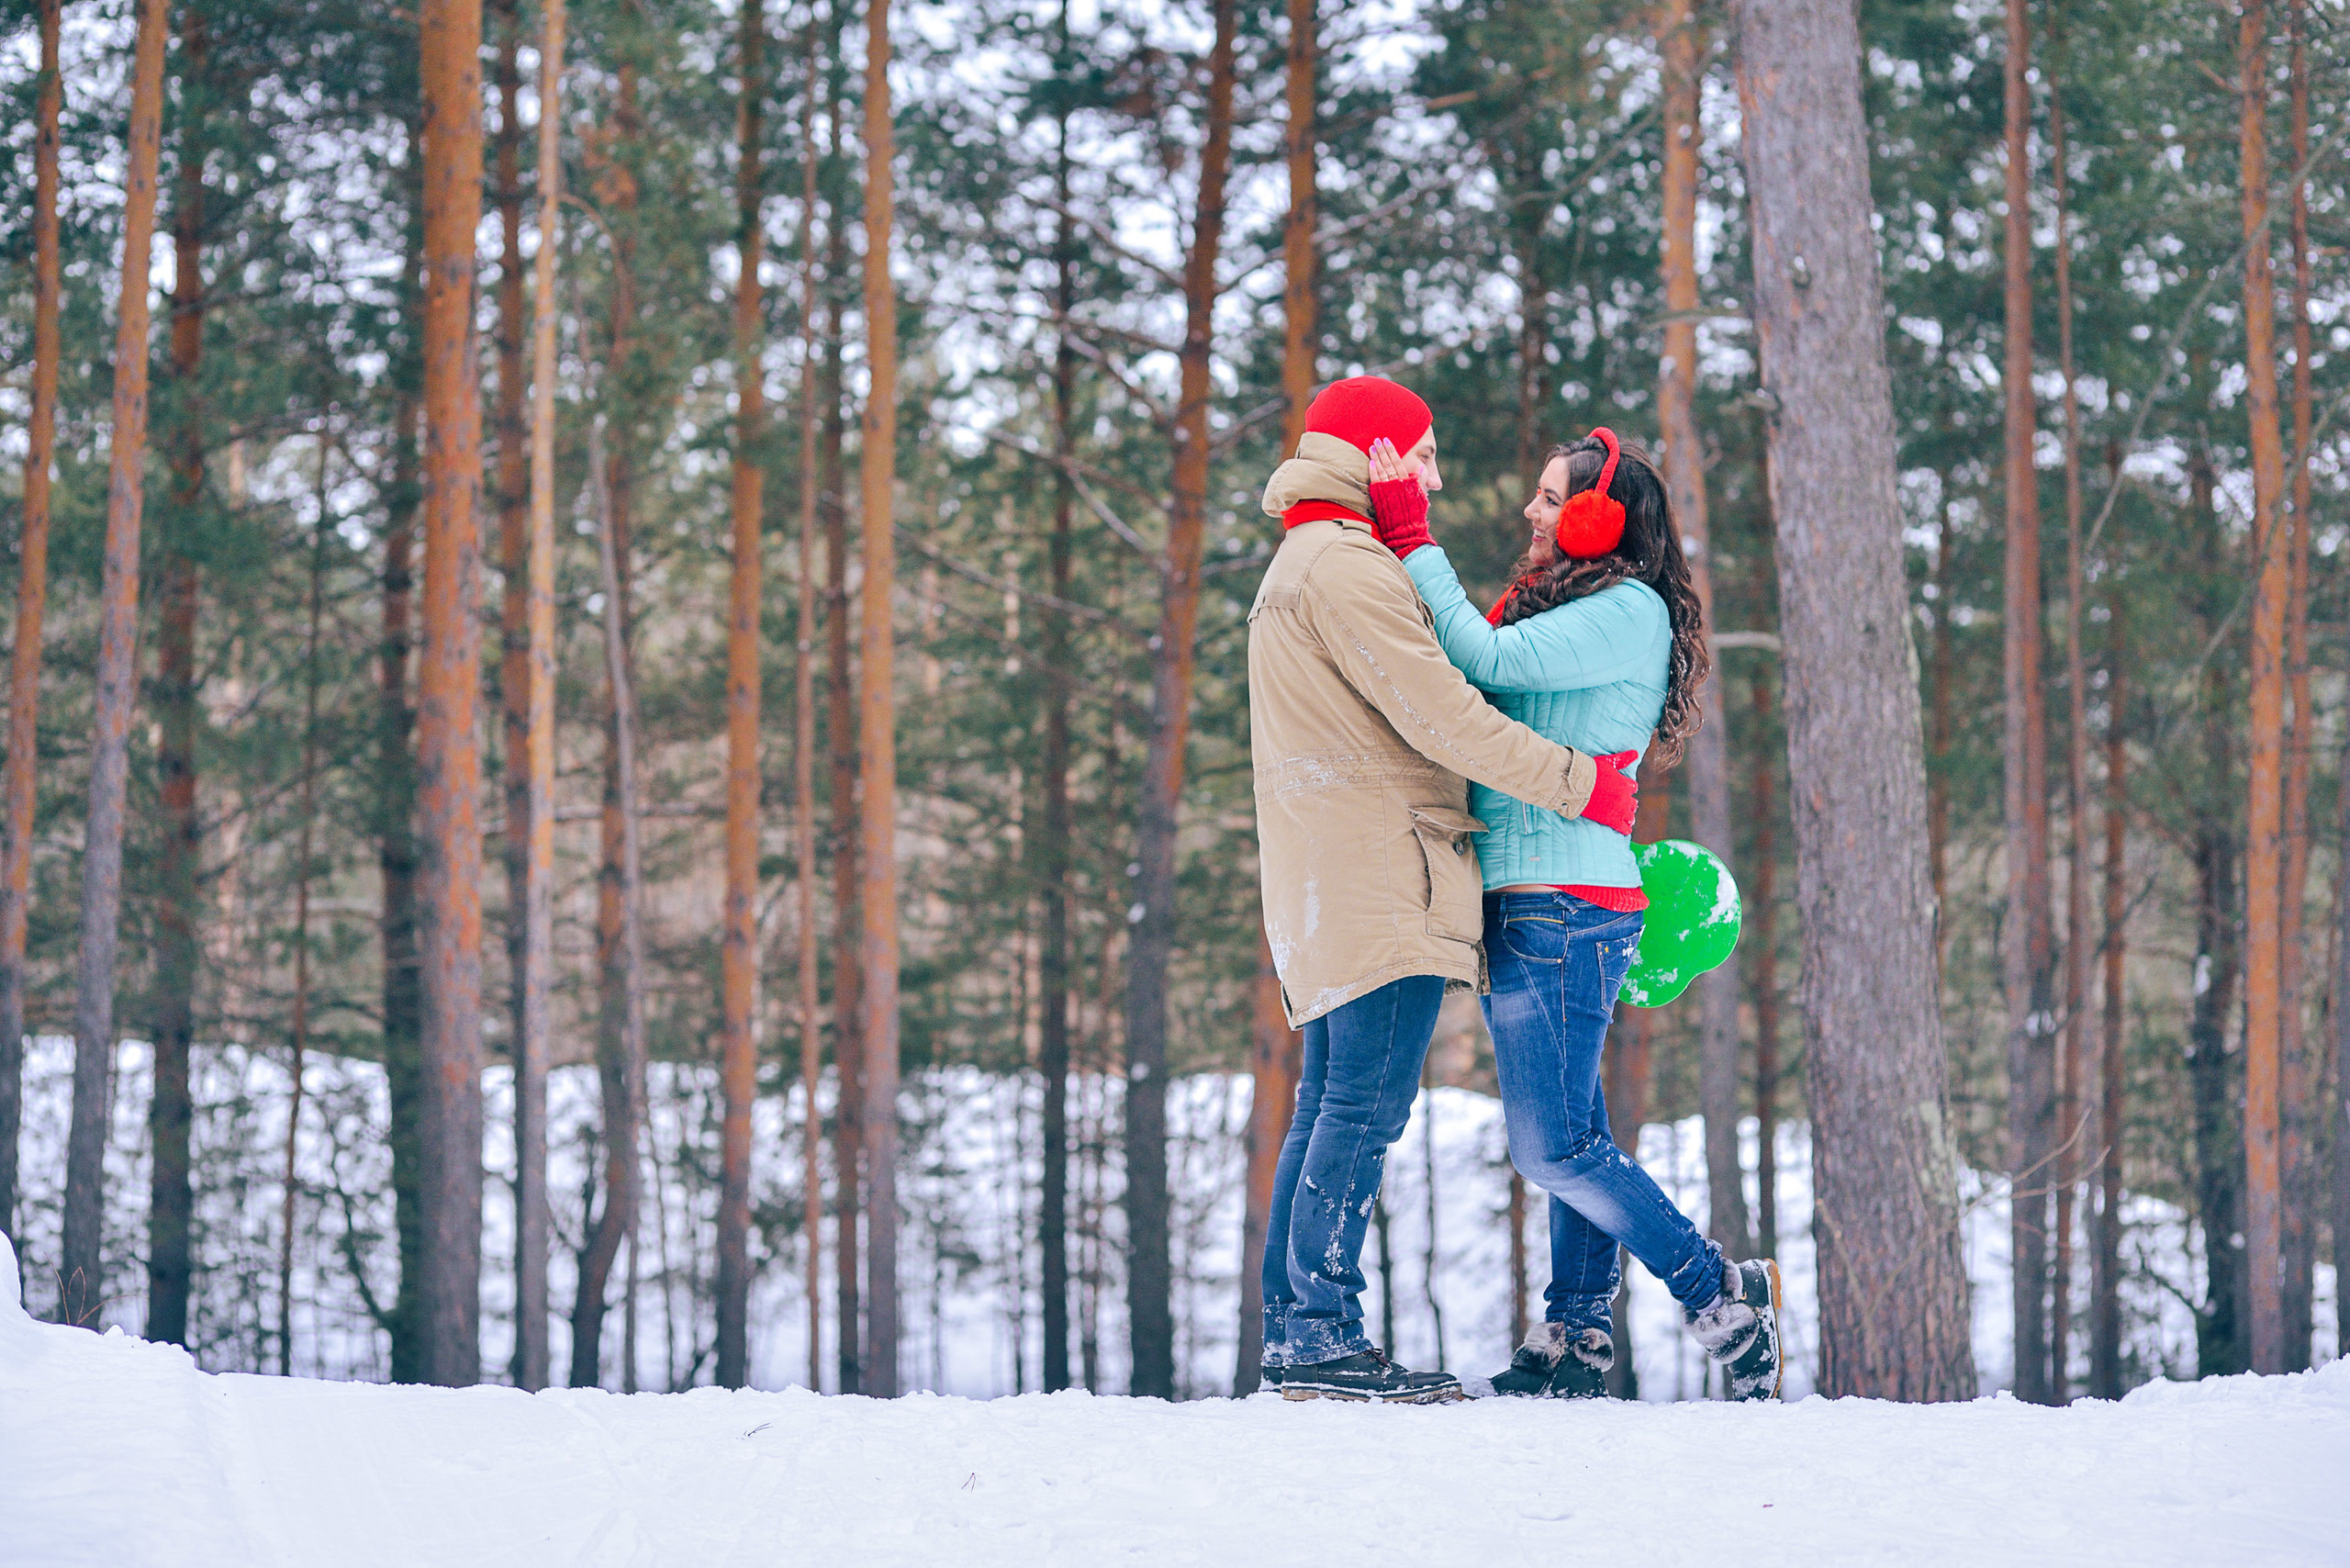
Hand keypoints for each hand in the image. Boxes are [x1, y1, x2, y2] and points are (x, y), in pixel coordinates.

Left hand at [1366, 437, 1433, 558]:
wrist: (1406, 530)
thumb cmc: (1414, 513)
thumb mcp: (1420, 496)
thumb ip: (1418, 481)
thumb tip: (1420, 467)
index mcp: (1408, 482)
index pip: (1399, 462)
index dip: (1392, 450)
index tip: (1387, 440)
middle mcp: (1397, 484)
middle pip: (1388, 463)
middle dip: (1382, 450)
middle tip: (1377, 439)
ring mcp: (1388, 490)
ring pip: (1381, 470)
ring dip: (1376, 457)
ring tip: (1371, 446)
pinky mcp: (1380, 497)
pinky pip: (1375, 481)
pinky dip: (1372, 471)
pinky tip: (1369, 462)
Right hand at [1580, 750, 1638, 835]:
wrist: (1577, 785)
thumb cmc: (1590, 771)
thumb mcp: (1608, 762)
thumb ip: (1623, 759)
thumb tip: (1635, 752)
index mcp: (1624, 783)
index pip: (1632, 788)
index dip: (1628, 789)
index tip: (1625, 791)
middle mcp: (1624, 797)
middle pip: (1632, 803)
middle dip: (1629, 804)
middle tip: (1625, 806)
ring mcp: (1618, 809)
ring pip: (1629, 816)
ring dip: (1628, 817)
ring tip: (1627, 819)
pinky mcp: (1610, 819)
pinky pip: (1622, 827)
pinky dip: (1625, 829)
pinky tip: (1626, 830)